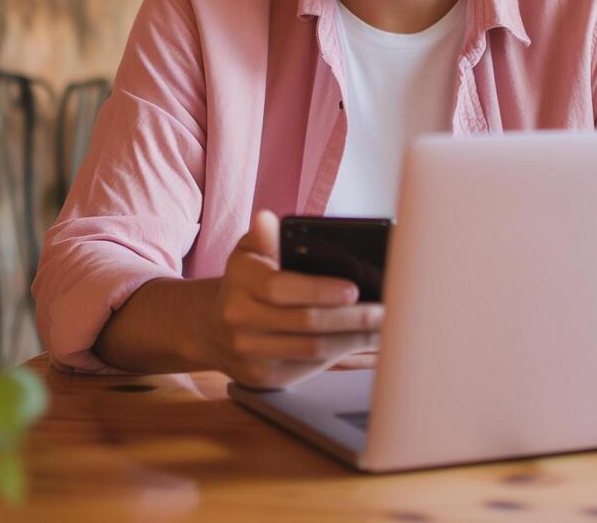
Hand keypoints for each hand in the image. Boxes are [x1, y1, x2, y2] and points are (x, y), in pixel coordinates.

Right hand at [208, 210, 382, 388]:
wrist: (211, 328)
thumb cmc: (244, 283)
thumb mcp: (247, 254)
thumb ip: (263, 236)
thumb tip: (267, 219)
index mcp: (240, 284)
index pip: (281, 288)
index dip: (320, 290)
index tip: (354, 289)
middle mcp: (239, 321)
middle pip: (305, 323)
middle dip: (352, 318)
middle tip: (385, 311)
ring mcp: (250, 354)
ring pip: (313, 350)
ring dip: (354, 340)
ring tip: (383, 328)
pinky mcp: (264, 379)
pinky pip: (310, 368)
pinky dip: (342, 357)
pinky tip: (364, 345)